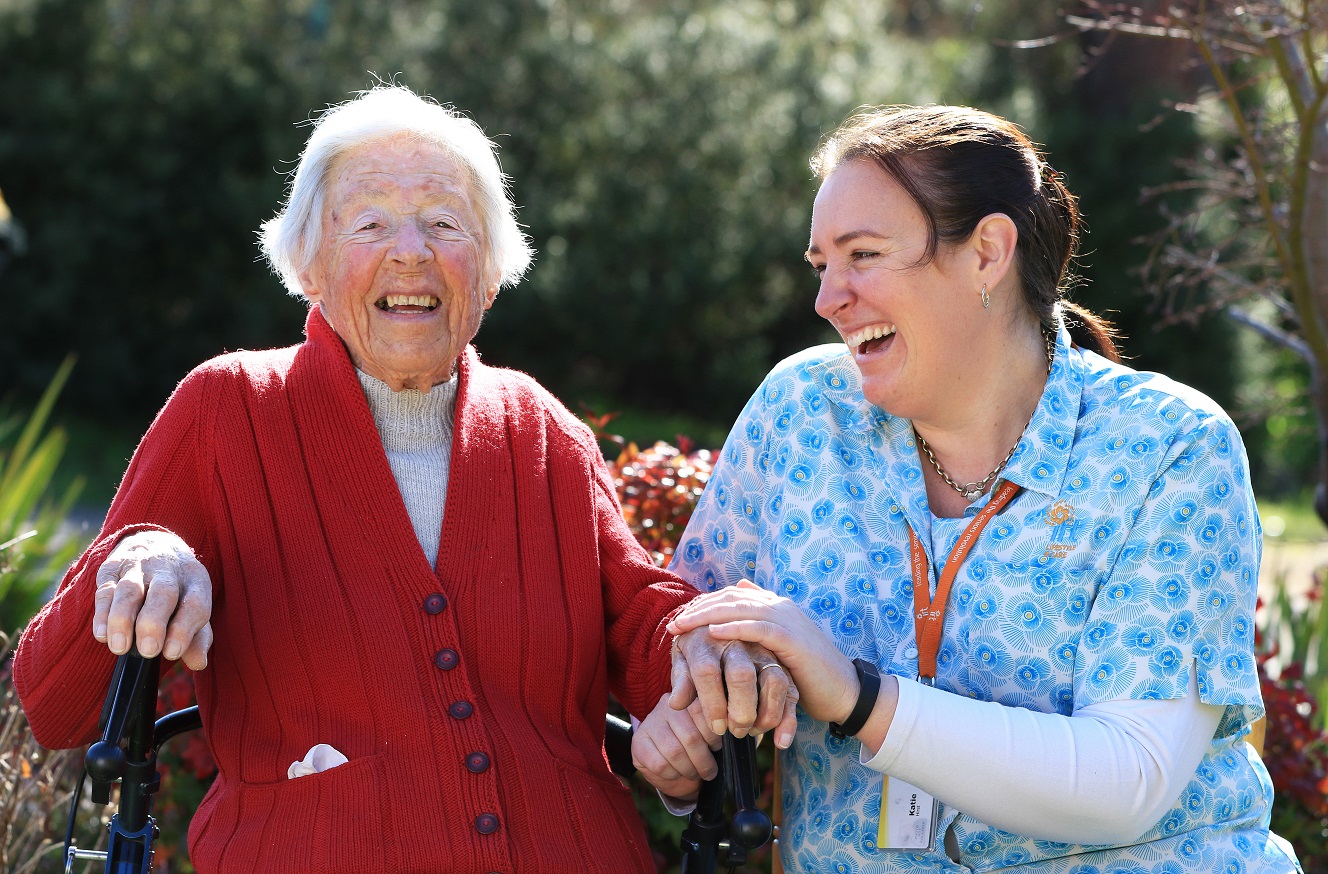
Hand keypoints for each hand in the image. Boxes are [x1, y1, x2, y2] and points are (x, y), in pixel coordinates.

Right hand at [93, 530, 212, 669]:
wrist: (155, 545)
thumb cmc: (178, 591)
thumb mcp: (194, 608)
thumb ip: (198, 638)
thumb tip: (198, 663)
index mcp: (195, 581)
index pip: (195, 603)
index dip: (184, 629)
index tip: (171, 653)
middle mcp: (168, 570)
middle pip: (163, 593)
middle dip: (154, 623)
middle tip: (148, 651)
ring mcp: (139, 566)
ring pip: (129, 590)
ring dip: (123, 620)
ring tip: (120, 647)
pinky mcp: (111, 568)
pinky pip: (105, 589)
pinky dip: (102, 614)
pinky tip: (102, 635)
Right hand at [631, 693, 720, 803]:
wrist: (667, 761)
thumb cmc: (693, 746)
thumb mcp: (706, 733)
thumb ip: (714, 728)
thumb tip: (728, 733)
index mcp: (688, 698)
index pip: (703, 714)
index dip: (713, 737)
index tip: (716, 748)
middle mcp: (667, 705)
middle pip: (691, 737)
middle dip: (704, 761)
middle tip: (710, 772)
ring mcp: (650, 723)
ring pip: (675, 752)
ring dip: (689, 770)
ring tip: (695, 773)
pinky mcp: (638, 743)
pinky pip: (660, 764)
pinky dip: (672, 775)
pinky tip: (676, 773)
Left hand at [668, 580, 857, 724]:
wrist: (843, 691)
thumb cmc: (808, 675)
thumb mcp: (778, 650)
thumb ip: (759, 630)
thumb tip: (738, 604)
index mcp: (774, 607)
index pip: (731, 597)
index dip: (704, 606)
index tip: (680, 620)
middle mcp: (779, 606)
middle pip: (730, 599)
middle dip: (699, 609)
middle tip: (674, 624)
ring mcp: (787, 619)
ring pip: (739, 609)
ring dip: (707, 616)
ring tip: (683, 627)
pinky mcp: (792, 638)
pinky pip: (758, 628)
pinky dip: (733, 628)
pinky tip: (712, 633)